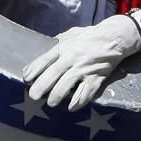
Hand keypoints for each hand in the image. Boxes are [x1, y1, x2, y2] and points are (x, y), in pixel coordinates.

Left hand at [22, 15, 140, 110]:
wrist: (114, 37)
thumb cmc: (90, 36)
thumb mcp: (71, 34)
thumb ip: (57, 44)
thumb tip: (44, 55)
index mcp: (64, 47)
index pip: (45, 59)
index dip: (34, 70)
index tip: (26, 79)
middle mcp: (72, 58)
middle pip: (52, 74)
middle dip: (41, 87)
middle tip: (33, 96)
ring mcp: (84, 68)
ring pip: (66, 85)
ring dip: (57, 96)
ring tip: (51, 103)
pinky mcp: (96, 77)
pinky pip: (85, 92)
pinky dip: (78, 101)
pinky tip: (72, 107)